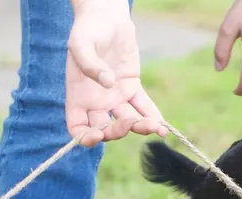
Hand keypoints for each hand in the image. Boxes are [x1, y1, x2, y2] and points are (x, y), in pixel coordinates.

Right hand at [66, 0, 168, 145]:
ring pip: (128, 121)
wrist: (105, 17)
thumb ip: (89, 64)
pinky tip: (163, 125)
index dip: (86, 138)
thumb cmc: (87, 30)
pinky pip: (143, 106)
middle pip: (106, 130)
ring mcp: (115, 97)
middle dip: (118, 132)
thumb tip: (107, 84)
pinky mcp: (132, 88)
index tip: (97, 136)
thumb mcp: (80, 43)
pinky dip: (153, 116)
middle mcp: (96, 102)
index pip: (78, 128)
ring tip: (156, 128)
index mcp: (78, 97)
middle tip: (129, 122)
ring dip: (142, 127)